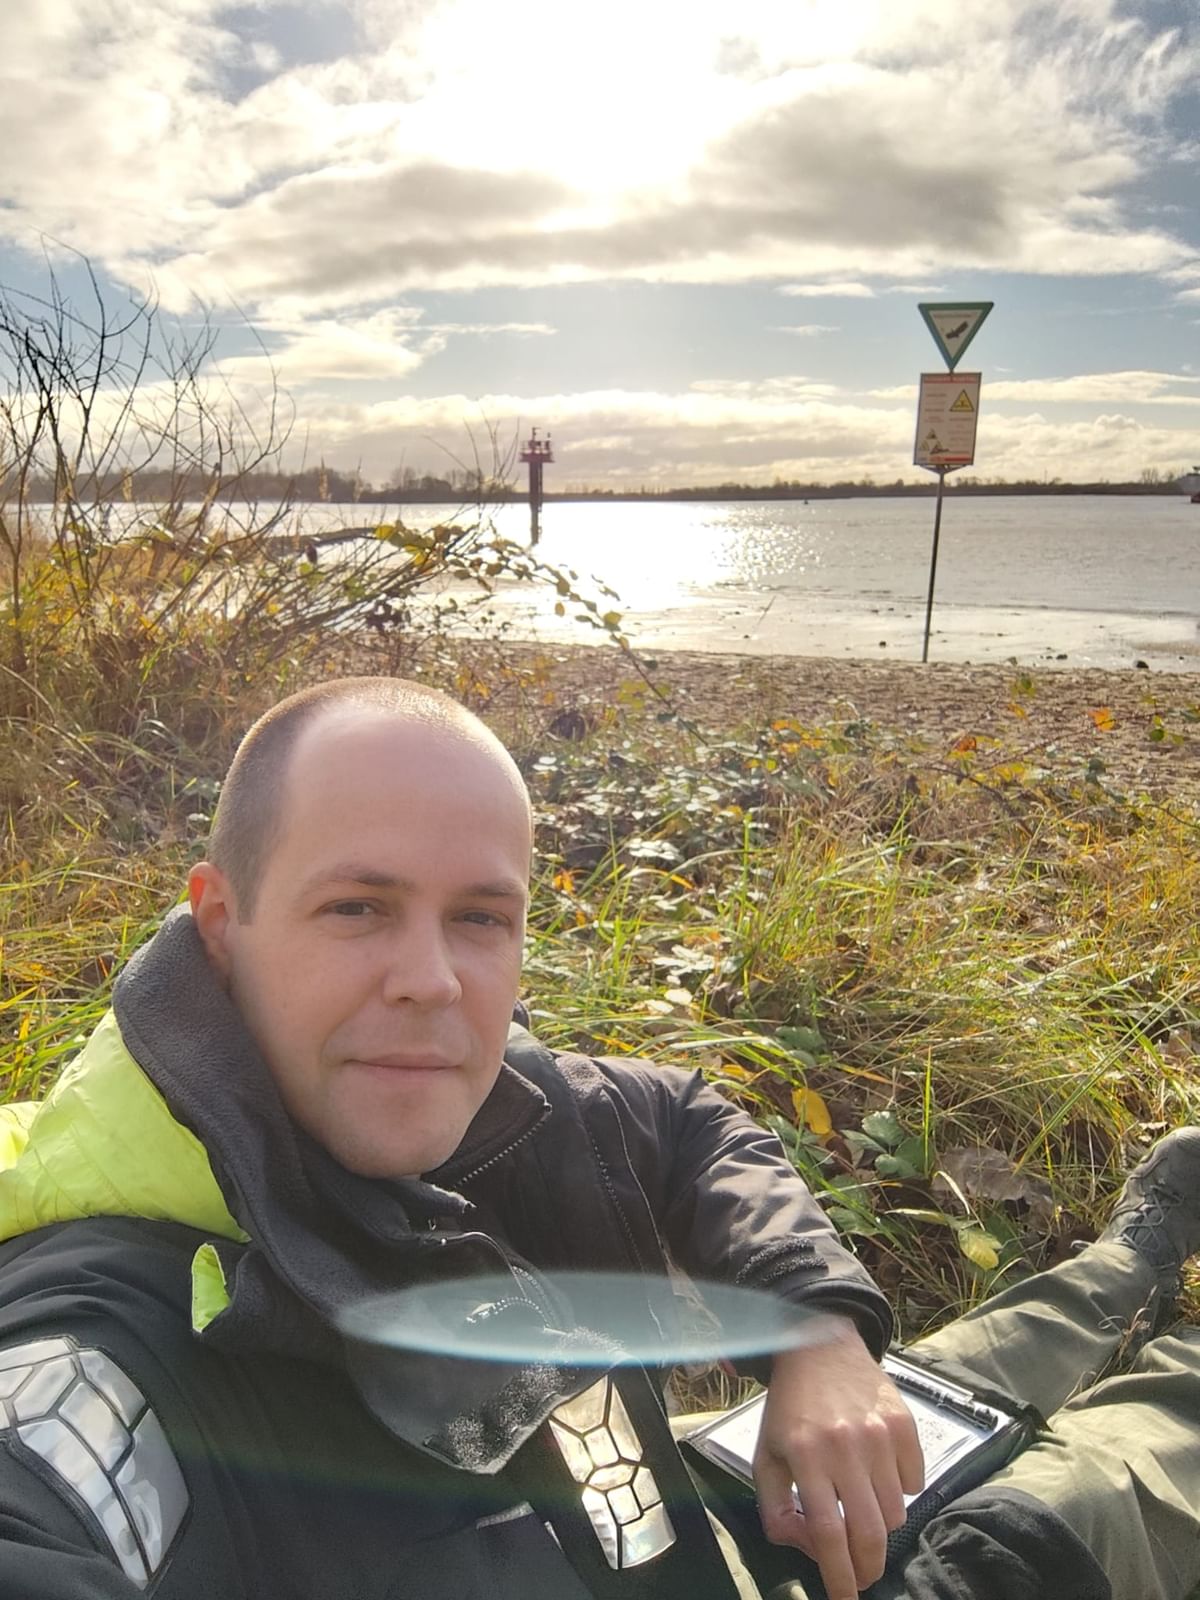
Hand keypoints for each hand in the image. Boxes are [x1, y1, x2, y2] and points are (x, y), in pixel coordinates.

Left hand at [753, 1319, 923, 1599]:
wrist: (821, 1346)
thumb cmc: (790, 1408)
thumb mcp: (765, 1454)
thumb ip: (774, 1507)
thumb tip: (804, 1546)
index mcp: (805, 1455)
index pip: (828, 1533)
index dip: (839, 1575)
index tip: (845, 1599)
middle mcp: (845, 1446)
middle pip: (871, 1531)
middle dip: (869, 1568)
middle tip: (863, 1576)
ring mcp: (879, 1434)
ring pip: (895, 1512)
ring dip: (880, 1524)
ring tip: (861, 1505)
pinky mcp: (904, 1423)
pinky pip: (914, 1482)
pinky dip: (900, 1490)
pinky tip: (878, 1471)